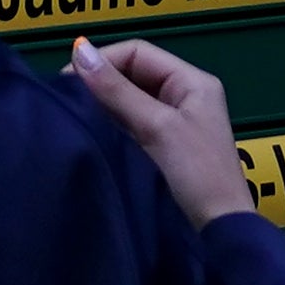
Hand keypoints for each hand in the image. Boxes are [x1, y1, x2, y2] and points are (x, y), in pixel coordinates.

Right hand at [67, 37, 259, 229]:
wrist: (218, 234)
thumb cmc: (194, 173)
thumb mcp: (155, 127)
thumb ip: (117, 91)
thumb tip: (79, 50)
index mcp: (191, 82)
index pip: (138, 53)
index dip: (103, 61)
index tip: (67, 81)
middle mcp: (185, 96)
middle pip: (134, 75)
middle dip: (101, 83)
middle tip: (66, 101)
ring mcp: (176, 124)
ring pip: (130, 102)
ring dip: (104, 106)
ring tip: (75, 117)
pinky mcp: (165, 150)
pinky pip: (132, 126)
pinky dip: (113, 127)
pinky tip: (93, 135)